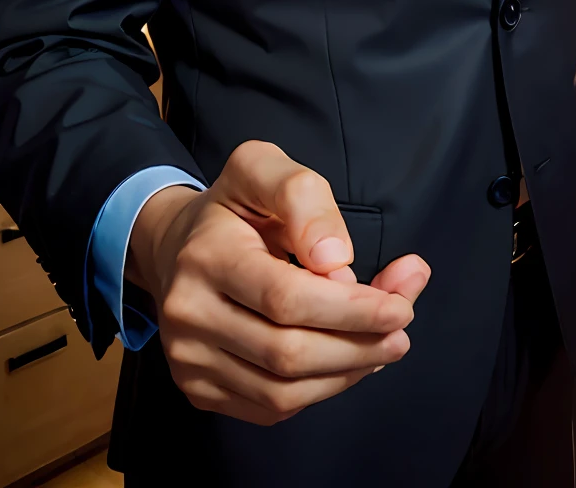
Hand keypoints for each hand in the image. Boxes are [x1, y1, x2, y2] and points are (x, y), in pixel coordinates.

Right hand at [126, 141, 431, 425]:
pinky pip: (269, 407)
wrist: (174, 247)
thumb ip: (303, 197)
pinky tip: (347, 361)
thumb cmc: (235, 208)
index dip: (351, 310)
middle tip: (402, 328)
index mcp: (207, 257)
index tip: (400, 307)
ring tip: (384, 345)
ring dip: (347, 373)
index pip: (286, 298)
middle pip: (286, 353)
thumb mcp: (264, 168)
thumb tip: (336, 259)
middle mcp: (188, 316)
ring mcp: (188, 359)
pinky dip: (320, 390)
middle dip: (359, 345)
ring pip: (280, 391)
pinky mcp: (198, 388)